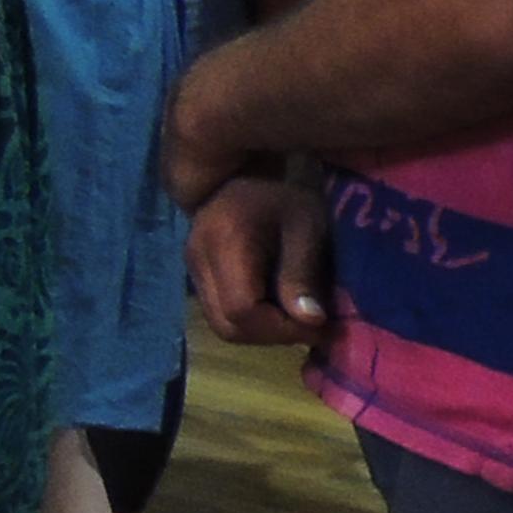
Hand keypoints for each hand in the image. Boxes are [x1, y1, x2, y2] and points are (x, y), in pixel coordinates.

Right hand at [186, 173, 334, 344]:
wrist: (247, 176)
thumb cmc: (284, 195)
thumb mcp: (306, 227)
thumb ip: (302, 273)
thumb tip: (310, 321)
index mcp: (224, 242)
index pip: (242, 308)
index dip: (281, 327)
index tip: (320, 325)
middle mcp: (198, 259)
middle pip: (227, 324)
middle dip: (271, 335)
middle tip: (310, 328)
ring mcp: (193, 269)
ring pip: (221, 325)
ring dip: (261, 332)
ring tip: (295, 319)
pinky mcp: (197, 275)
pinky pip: (220, 314)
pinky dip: (250, 321)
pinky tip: (277, 307)